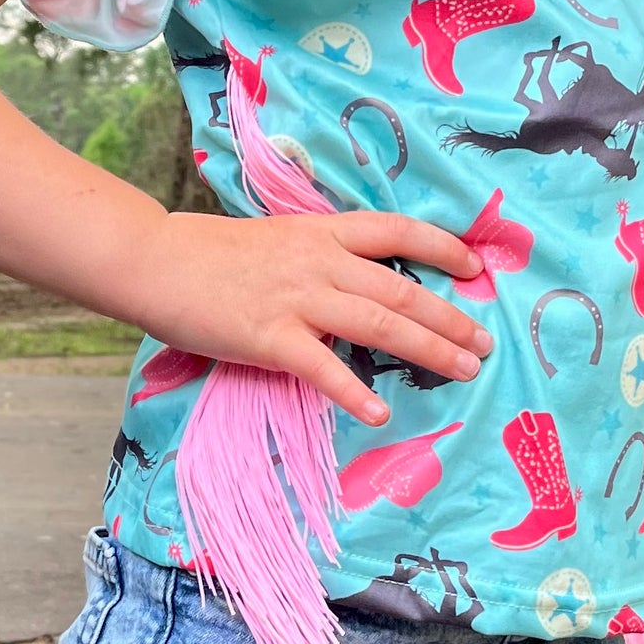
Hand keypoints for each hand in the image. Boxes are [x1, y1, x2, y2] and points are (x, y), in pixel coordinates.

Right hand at [122, 210, 492, 425]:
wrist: (158, 259)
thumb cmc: (212, 251)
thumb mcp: (277, 237)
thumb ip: (317, 255)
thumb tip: (354, 277)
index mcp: (321, 231)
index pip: (396, 231)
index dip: (441, 247)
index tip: (475, 266)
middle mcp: (319, 261)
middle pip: (401, 288)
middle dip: (451, 317)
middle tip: (485, 344)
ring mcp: (297, 299)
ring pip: (380, 323)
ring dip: (430, 348)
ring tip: (466, 370)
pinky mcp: (270, 337)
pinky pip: (322, 368)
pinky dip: (353, 392)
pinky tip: (379, 413)